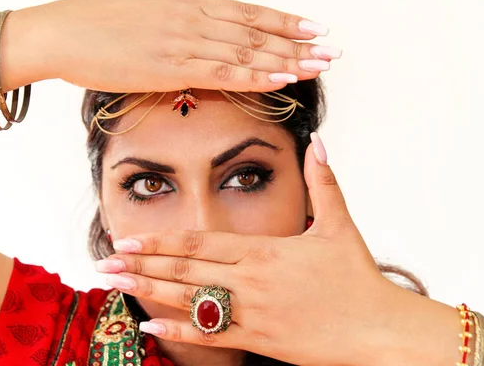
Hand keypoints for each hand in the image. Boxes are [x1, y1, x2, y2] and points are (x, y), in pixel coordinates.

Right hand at [35, 0, 339, 92]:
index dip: (282, 19)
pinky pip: (222, 72)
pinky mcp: (169, 67)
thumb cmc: (87, 14)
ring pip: (245, 51)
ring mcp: (183, 43)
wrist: (56, 34)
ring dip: (286, 59)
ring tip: (318, 66)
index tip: (312, 26)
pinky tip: (281, 79)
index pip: (245, 10)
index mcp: (184, 3)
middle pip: (255, 30)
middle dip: (296, 42)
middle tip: (331, 50)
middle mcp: (191, 20)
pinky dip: (255, 75)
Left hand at [96, 135, 460, 365]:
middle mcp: (250, 281)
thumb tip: (318, 141)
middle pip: (185, 270)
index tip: (129, 239)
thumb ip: (322, 182)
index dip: (161, 240)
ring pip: (189, 301)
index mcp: (264, 251)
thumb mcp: (339, 224)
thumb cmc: (358, 277)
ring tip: (115, 287)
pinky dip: (178, 331)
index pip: (201, 242)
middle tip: (105, 263)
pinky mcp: (259, 341)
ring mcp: (252, 313)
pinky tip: (149, 325)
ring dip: (148, 292)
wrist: (378, 329)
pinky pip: (211, 337)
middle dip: (141, 265)